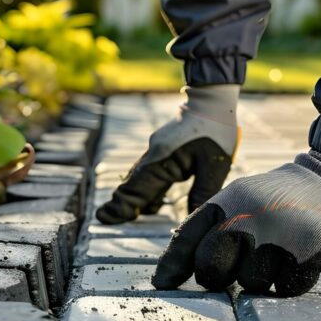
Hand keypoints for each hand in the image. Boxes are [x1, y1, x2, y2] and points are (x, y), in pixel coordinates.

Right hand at [96, 86, 239, 223]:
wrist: (211, 102)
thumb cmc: (216, 132)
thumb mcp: (214, 165)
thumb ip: (202, 192)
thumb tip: (192, 217)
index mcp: (161, 160)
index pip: (136, 189)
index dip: (121, 205)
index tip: (104, 217)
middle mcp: (153, 155)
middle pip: (131, 184)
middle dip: (120, 203)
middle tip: (104, 218)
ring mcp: (155, 150)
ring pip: (139, 178)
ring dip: (135, 196)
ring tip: (129, 214)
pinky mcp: (161, 148)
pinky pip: (148, 171)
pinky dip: (146, 187)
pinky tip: (152, 199)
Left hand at [152, 152, 320, 296]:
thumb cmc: (277, 198)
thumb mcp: (239, 199)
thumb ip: (205, 231)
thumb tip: (165, 278)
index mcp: (230, 200)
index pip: (189, 239)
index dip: (173, 266)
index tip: (163, 285)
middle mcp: (253, 216)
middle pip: (214, 271)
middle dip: (220, 276)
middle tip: (238, 265)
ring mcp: (283, 235)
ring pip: (252, 284)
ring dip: (261, 277)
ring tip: (276, 254)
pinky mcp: (313, 252)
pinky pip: (287, 288)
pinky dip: (290, 280)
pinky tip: (298, 258)